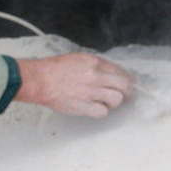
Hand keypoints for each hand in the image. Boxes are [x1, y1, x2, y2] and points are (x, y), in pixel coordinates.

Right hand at [15, 53, 133, 118]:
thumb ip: (95, 65)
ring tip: (106, 102)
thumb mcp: (77, 59)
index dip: (128, 79)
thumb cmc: (53, 69)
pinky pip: (102, 112)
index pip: (120, 71)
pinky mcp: (84, 106)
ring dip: (114, 102)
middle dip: (128, 92)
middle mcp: (95, 76)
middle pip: (124, 86)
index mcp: (94, 62)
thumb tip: (110, 73)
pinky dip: (101, 111)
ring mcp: (91, 91)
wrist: (38, 80)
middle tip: (126, 97)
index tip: (131, 83)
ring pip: (116, 99)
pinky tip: (94, 108)